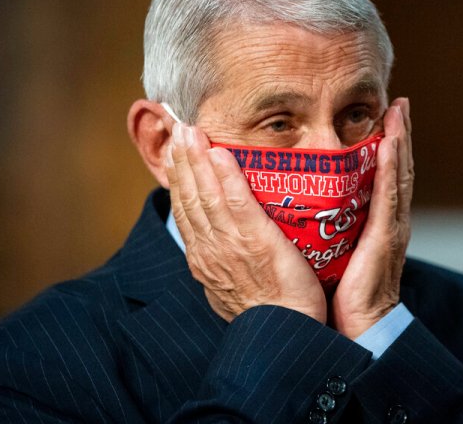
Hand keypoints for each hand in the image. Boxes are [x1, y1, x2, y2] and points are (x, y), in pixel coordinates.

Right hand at [166, 123, 326, 323]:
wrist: (286, 333)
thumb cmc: (269, 312)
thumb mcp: (233, 287)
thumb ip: (224, 260)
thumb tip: (223, 244)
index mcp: (203, 258)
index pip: (185, 210)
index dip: (179, 179)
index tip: (176, 153)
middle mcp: (209, 249)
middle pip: (189, 197)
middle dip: (182, 161)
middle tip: (178, 129)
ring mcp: (229, 245)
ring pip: (206, 195)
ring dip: (196, 161)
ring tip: (191, 132)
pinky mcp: (255, 242)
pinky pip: (236, 203)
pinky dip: (225, 177)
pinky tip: (219, 154)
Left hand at [331, 97, 413, 338]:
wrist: (357, 326)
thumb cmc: (340, 293)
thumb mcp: (335, 252)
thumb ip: (330, 228)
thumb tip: (307, 210)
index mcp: (376, 222)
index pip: (383, 176)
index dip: (388, 146)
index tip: (387, 117)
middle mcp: (390, 220)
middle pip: (397, 169)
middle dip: (400, 134)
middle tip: (399, 103)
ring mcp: (392, 227)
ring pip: (398, 175)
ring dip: (401, 140)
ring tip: (400, 111)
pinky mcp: (386, 237)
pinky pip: (389, 195)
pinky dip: (392, 167)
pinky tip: (391, 143)